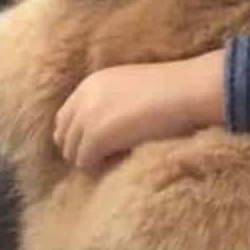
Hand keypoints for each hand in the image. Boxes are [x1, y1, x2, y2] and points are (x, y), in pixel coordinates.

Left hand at [54, 49, 224, 171]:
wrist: (186, 90)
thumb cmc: (170, 89)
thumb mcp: (130, 86)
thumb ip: (110, 101)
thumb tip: (106, 126)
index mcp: (91, 83)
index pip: (65, 116)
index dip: (75, 134)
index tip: (90, 146)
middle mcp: (83, 98)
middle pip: (63, 135)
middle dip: (77, 149)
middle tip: (98, 159)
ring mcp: (88, 117)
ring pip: (71, 151)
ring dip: (87, 159)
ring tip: (109, 162)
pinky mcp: (96, 137)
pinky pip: (84, 161)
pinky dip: (96, 166)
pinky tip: (115, 162)